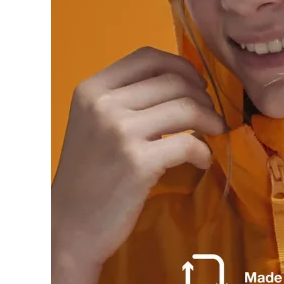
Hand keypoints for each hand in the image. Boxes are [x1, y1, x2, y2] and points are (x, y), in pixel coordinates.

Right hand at [51, 46, 224, 272]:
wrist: (69, 226)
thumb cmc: (89, 173)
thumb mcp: (96, 123)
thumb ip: (129, 98)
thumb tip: (186, 81)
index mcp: (92, 89)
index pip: (148, 56)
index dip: (182, 66)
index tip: (197, 85)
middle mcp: (103, 104)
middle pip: (174, 81)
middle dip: (203, 96)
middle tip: (210, 116)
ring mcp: (120, 132)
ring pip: (187, 107)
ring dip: (211, 119)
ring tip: (213, 133)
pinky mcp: (139, 162)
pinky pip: (190, 142)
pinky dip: (204, 151)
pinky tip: (203, 161)